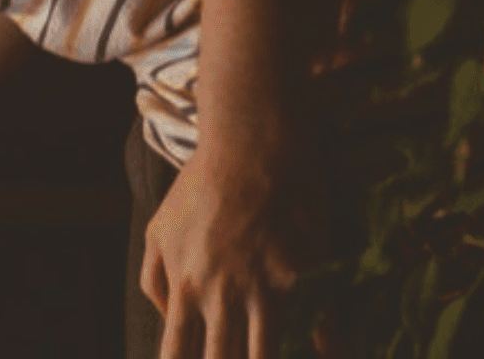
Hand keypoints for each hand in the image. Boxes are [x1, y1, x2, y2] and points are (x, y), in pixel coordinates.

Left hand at [142, 132, 322, 358]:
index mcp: (186, 286)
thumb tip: (167, 318)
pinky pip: (321, 324)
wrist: (252, 145)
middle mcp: (223, 294)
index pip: (177, 353)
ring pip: (266, 353)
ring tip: (268, 356)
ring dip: (268, 358)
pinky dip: (327, 345)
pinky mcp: (304, 273)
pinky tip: (329, 351)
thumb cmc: (201, 185)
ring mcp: (265, 286)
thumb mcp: (158, 228)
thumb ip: (154, 278)